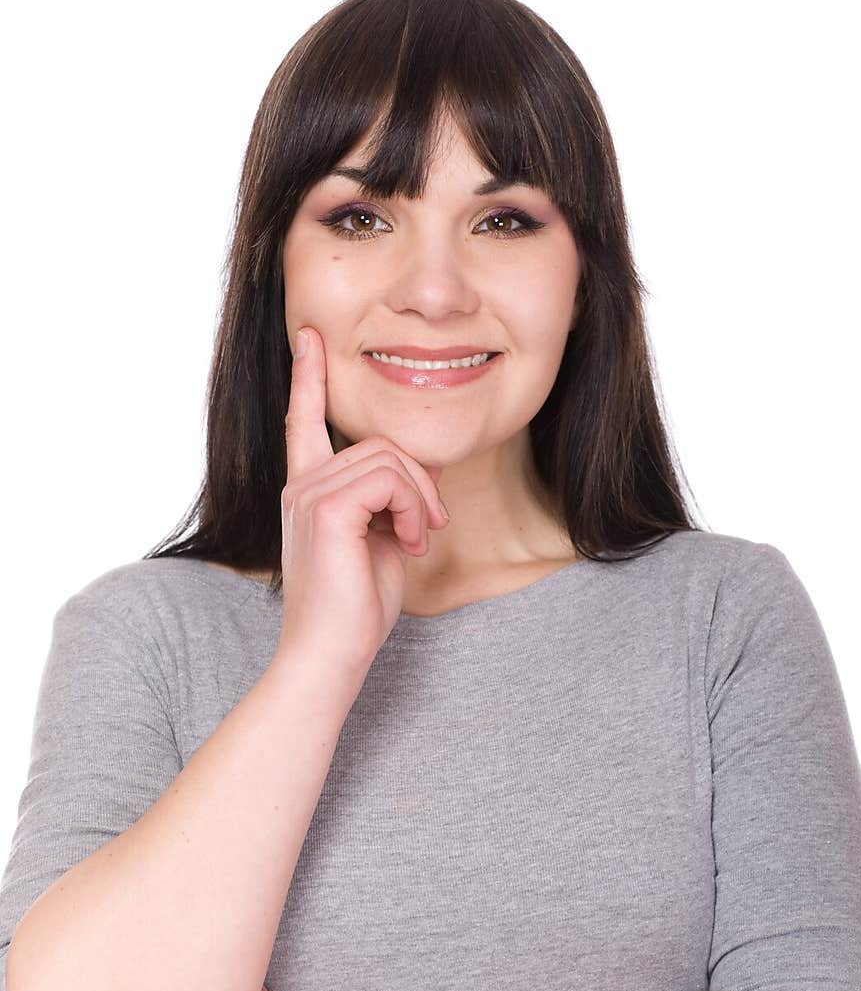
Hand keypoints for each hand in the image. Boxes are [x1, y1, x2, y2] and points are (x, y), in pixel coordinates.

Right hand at [276, 325, 450, 671]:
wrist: (330, 654)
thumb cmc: (356, 609)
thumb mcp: (383, 541)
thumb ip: (393, 500)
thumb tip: (424, 471)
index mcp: (310, 490)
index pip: (304, 422)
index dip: (308, 378)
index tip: (308, 336)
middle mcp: (302, 485)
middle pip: (378, 442)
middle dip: (418, 482)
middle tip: (427, 529)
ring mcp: (309, 494)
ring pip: (389, 457)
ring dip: (419, 499)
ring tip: (416, 539)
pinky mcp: (327, 509)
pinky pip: (389, 478)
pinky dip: (412, 508)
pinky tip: (409, 542)